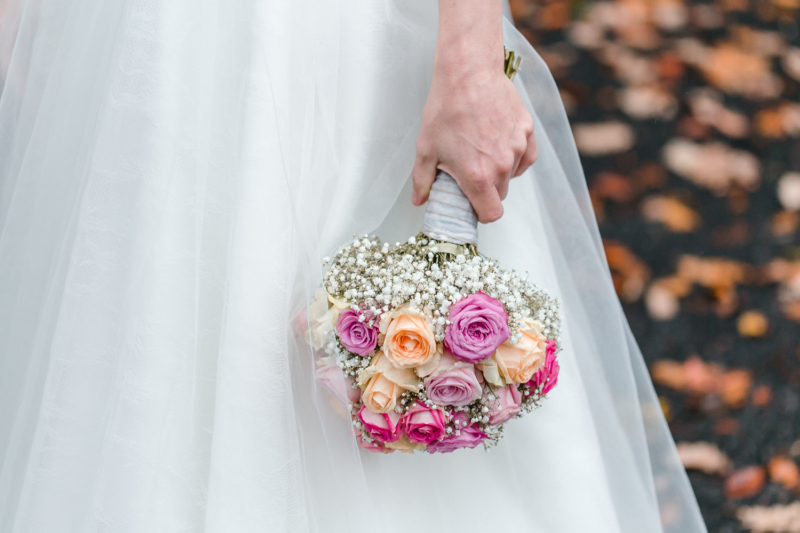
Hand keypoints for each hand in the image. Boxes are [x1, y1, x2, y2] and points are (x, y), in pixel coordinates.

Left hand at [412, 0, 536, 222]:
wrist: (467, 73)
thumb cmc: (445, 109)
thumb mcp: (426, 148)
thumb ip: (423, 180)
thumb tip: (419, 200)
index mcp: (478, 176)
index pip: (491, 214)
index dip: (481, 213)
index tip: (472, 203)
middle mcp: (502, 166)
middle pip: (500, 195)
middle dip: (486, 190)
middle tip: (470, 172)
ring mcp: (517, 147)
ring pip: (512, 175)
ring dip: (500, 171)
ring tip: (480, 150)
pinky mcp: (527, 131)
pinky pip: (525, 157)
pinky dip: (515, 156)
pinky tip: (498, 144)